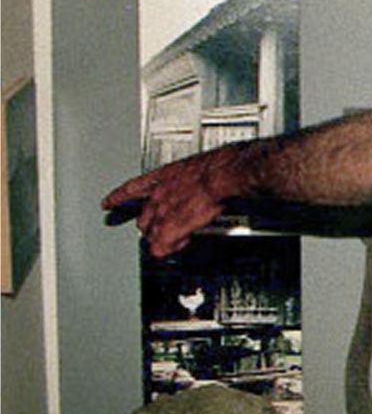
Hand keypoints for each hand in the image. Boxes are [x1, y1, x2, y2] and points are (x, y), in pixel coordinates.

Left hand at [102, 149, 239, 258]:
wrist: (222, 174)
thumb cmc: (217, 165)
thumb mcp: (197, 166)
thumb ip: (190, 175)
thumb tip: (201, 178)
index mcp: (163, 177)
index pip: (132, 188)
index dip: (118, 197)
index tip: (107, 203)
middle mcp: (159, 195)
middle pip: (143, 216)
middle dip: (148, 226)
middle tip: (157, 231)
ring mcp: (164, 212)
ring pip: (151, 232)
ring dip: (160, 237)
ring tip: (172, 240)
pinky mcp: (173, 227)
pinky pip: (162, 244)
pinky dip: (168, 247)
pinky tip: (173, 248)